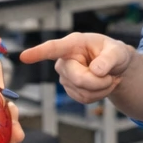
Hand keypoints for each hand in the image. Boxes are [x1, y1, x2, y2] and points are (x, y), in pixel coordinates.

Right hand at [19, 32, 135, 103]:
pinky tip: (101, 85)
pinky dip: (98, 96)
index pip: (53, 48)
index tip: (24, 57)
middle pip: (78, 78)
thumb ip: (109, 59)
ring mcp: (65, 76)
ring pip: (82, 91)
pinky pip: (83, 99)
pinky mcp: (69, 89)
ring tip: (107, 78)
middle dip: (99, 82)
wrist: (115, 69)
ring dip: (101, 89)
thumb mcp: (118, 52)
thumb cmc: (114, 54)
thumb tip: (96, 70)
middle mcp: (64, 60)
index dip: (38, 53)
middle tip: (112, 76)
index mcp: (73, 44)